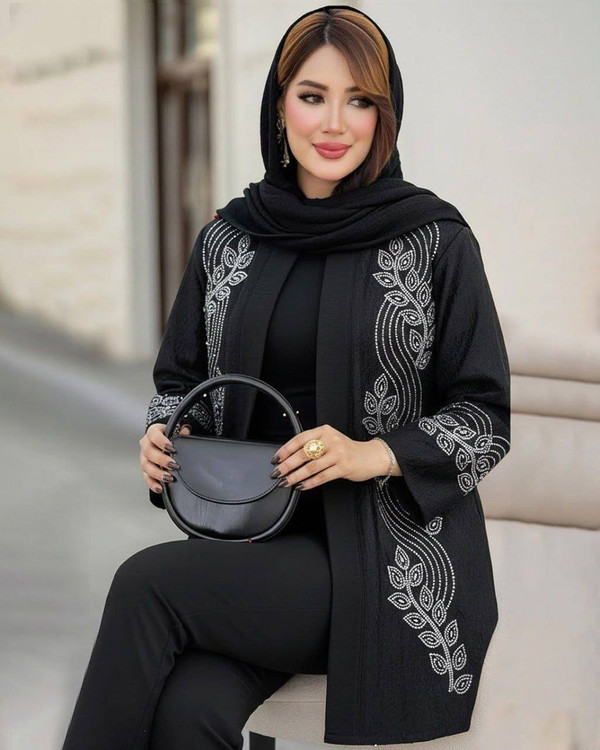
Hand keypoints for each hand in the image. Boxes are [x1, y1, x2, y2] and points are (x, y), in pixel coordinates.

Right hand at [139, 423, 190, 492]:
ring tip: (169, 478)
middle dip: (161, 459)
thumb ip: (181, 431)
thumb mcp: (177, 431)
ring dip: (157, 473)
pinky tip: (160, 488)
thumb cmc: (172, 437)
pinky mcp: (145, 470)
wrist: (166, 444)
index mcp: (153, 432)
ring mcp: (144, 458)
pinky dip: (153, 484)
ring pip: (146, 466)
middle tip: (173, 465)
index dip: (161, 441)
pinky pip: (146, 478)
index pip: (153, 434)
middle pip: (149, 452)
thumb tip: (186, 430)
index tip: (171, 448)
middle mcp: (146, 445)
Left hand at [271, 423, 395, 490]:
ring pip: (311, 467)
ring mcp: (338, 453)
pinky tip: (301, 486)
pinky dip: (309, 483)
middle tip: (276, 473)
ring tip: (285, 482)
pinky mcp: (343, 467)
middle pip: (303, 453)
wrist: (371, 456)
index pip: (300, 439)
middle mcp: (330, 440)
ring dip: (295, 476)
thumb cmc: (346, 449)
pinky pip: (321, 477)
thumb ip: (313, 444)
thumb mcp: (330, 440)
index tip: (275, 459)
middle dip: (287, 465)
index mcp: (324, 431)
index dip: (285, 450)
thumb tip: (289, 457)